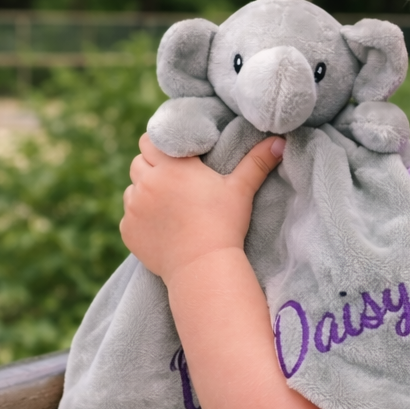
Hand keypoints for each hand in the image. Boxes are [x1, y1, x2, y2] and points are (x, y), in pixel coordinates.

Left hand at [121, 133, 284, 284]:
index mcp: (170, 166)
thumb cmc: (224, 225)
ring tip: (166, 205)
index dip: (160, 146)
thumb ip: (257, 162)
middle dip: (152, 168)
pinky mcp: (128, 230)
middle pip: (138, 162)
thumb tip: (280, 142)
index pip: (149, 141)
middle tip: (172, 181)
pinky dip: (140, 218)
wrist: (203, 267)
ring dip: (144, 192)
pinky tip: (160, 227)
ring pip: (131, 189)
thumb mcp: (240, 190)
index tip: (174, 156)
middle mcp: (146, 182)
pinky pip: (129, 216)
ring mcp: (134, 207)